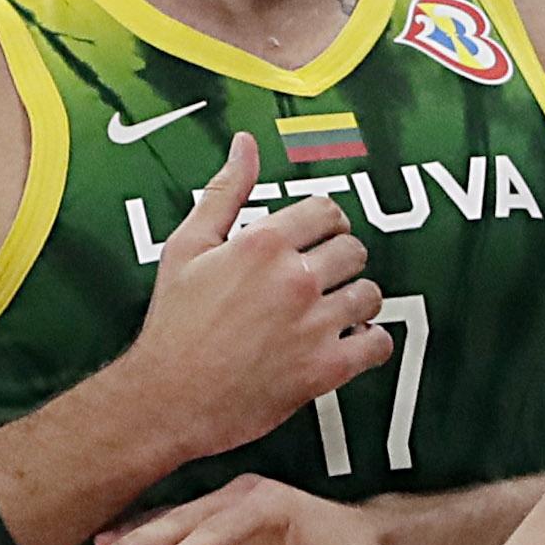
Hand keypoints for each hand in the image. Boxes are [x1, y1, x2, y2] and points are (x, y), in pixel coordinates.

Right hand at [87, 476, 394, 544]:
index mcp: (267, 505)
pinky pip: (177, 520)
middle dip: (139, 543)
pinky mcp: (222, 511)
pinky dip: (144, 530)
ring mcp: (230, 498)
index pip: (215, 531)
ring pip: (172, 517)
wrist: (368, 539)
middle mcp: (243, 493)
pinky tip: (110, 539)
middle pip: (182, 519)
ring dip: (134, 537)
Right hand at [116, 133, 392, 468]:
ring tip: (334, 309)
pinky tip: (349, 341)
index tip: (320, 237)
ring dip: (356, 300)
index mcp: (263, 244)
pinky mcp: (324, 368)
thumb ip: (224, 191)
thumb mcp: (188, 246)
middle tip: (323, 276)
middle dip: (341, 260)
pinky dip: (370, 342)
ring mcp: (313, 325)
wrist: (167, 397)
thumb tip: (245, 147)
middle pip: (354, 250)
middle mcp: (294, 280)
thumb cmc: (174, 326)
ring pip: (370, 294)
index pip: (328, 212)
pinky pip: (377, 344)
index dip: (326, 223)